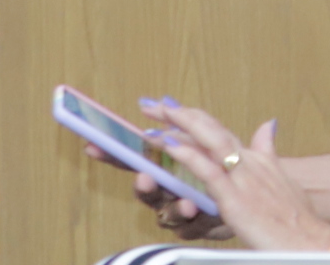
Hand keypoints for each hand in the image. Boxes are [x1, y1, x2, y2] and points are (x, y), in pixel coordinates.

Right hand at [81, 133, 233, 245]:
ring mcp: (178, 211)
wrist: (238, 200)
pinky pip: (189, 228)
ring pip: (167, 214)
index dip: (111, 154)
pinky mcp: (194, 227)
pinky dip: (192, 222)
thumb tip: (166, 101)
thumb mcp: (200, 143)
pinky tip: (200, 212)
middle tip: (145, 177)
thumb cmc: (213, 170)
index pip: (133, 160)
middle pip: (147, 191)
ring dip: (175, 207)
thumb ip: (184, 125)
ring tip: (188, 203)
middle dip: (144, 186)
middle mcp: (166, 191)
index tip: (91, 146)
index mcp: (163, 168)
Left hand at [139, 101, 329, 249]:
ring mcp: (241, 178)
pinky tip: (169, 145)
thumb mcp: (281, 178)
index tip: (171, 106)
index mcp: (254, 159)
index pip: (219, 130)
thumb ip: (268, 151)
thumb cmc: (298, 216)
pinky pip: (207, 171)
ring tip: (154, 117)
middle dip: (179, 114)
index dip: (195, 116)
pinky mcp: (235, 198)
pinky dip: (188, 155)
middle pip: (209, 128)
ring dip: (179, 127)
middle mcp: (247, 162)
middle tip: (152, 103)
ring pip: (207, 143)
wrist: (310, 239)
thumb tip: (268, 125)